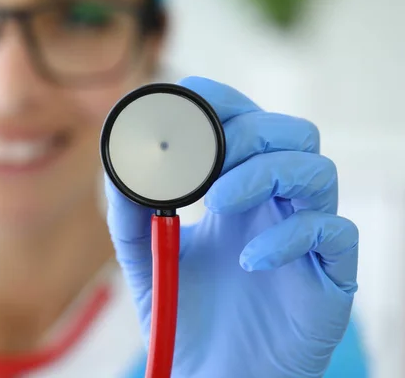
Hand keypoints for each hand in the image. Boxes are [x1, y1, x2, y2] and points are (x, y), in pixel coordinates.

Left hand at [105, 77, 358, 376]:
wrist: (213, 373)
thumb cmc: (186, 313)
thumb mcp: (147, 258)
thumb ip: (131, 215)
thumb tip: (117, 168)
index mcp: (237, 189)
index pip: (247, 121)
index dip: (225, 102)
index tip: (189, 100)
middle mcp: (275, 203)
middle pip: (292, 132)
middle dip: (248, 133)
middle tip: (206, 163)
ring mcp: (306, 235)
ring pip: (317, 170)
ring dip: (266, 173)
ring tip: (219, 203)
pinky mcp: (330, 274)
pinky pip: (333, 232)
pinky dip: (289, 236)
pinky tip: (246, 261)